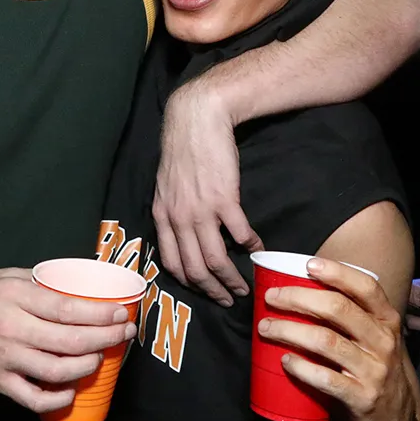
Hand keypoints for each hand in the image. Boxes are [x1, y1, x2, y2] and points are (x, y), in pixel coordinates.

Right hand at [0, 268, 136, 414]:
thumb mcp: (5, 276)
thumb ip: (39, 283)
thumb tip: (76, 288)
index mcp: (14, 298)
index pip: (67, 309)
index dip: (100, 313)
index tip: (120, 313)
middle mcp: (11, 330)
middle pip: (69, 340)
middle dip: (105, 338)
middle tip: (124, 334)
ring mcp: (4, 360)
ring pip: (57, 371)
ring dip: (87, 366)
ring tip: (101, 357)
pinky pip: (33, 398)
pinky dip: (57, 399)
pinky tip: (72, 390)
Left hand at [154, 79, 262, 306]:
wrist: (195, 120)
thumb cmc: (182, 150)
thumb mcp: (165, 186)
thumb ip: (170, 212)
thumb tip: (180, 235)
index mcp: (161, 216)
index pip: (171, 263)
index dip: (188, 283)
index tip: (202, 291)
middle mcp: (178, 219)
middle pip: (194, 269)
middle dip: (212, 290)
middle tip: (228, 300)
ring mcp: (201, 211)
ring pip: (215, 259)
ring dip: (231, 278)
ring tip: (245, 287)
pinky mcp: (224, 199)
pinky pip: (239, 234)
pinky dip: (251, 246)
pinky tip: (258, 250)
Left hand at [258, 259, 415, 420]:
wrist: (395, 420)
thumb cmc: (372, 367)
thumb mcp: (372, 337)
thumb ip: (348, 315)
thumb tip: (299, 287)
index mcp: (386, 320)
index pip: (366, 287)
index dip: (337, 273)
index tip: (308, 265)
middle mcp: (383, 342)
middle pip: (339, 309)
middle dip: (299, 298)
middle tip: (271, 297)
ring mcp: (374, 371)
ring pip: (326, 341)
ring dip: (290, 330)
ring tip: (266, 327)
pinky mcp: (362, 398)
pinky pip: (326, 378)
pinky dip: (301, 367)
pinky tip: (285, 360)